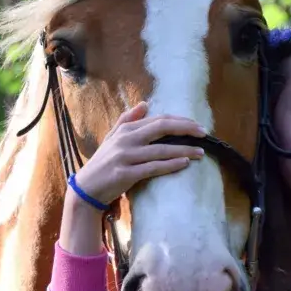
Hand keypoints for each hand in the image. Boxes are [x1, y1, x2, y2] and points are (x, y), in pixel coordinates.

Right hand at [71, 102, 205, 209]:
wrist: (86, 188)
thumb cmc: (103, 163)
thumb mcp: (112, 137)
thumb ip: (128, 120)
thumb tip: (145, 103)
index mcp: (126, 129)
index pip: (158, 119)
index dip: (180, 121)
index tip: (197, 125)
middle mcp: (126, 140)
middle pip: (162, 128)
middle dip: (186, 129)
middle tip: (204, 134)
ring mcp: (126, 157)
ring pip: (161, 150)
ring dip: (184, 150)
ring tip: (200, 152)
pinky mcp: (126, 174)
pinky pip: (153, 168)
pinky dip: (171, 165)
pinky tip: (185, 163)